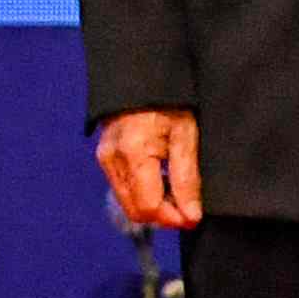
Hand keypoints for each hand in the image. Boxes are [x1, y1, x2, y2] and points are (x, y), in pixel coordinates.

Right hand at [95, 108, 202, 229]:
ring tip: (176, 191)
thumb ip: (187, 179)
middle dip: (163, 215)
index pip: (149, 207)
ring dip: (153, 206)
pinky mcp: (105, 158)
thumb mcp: (185, 137)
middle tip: (187, 206)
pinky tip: (161, 180)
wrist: (142, 79)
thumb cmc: (168, 103)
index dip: (173, 218)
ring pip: (128, 204)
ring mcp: (105, 159)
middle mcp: (113, 160)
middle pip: (135, 212)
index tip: (193, 217)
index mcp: (133, 154)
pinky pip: (123, 190)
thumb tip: (191, 216)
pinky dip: (143, 194)